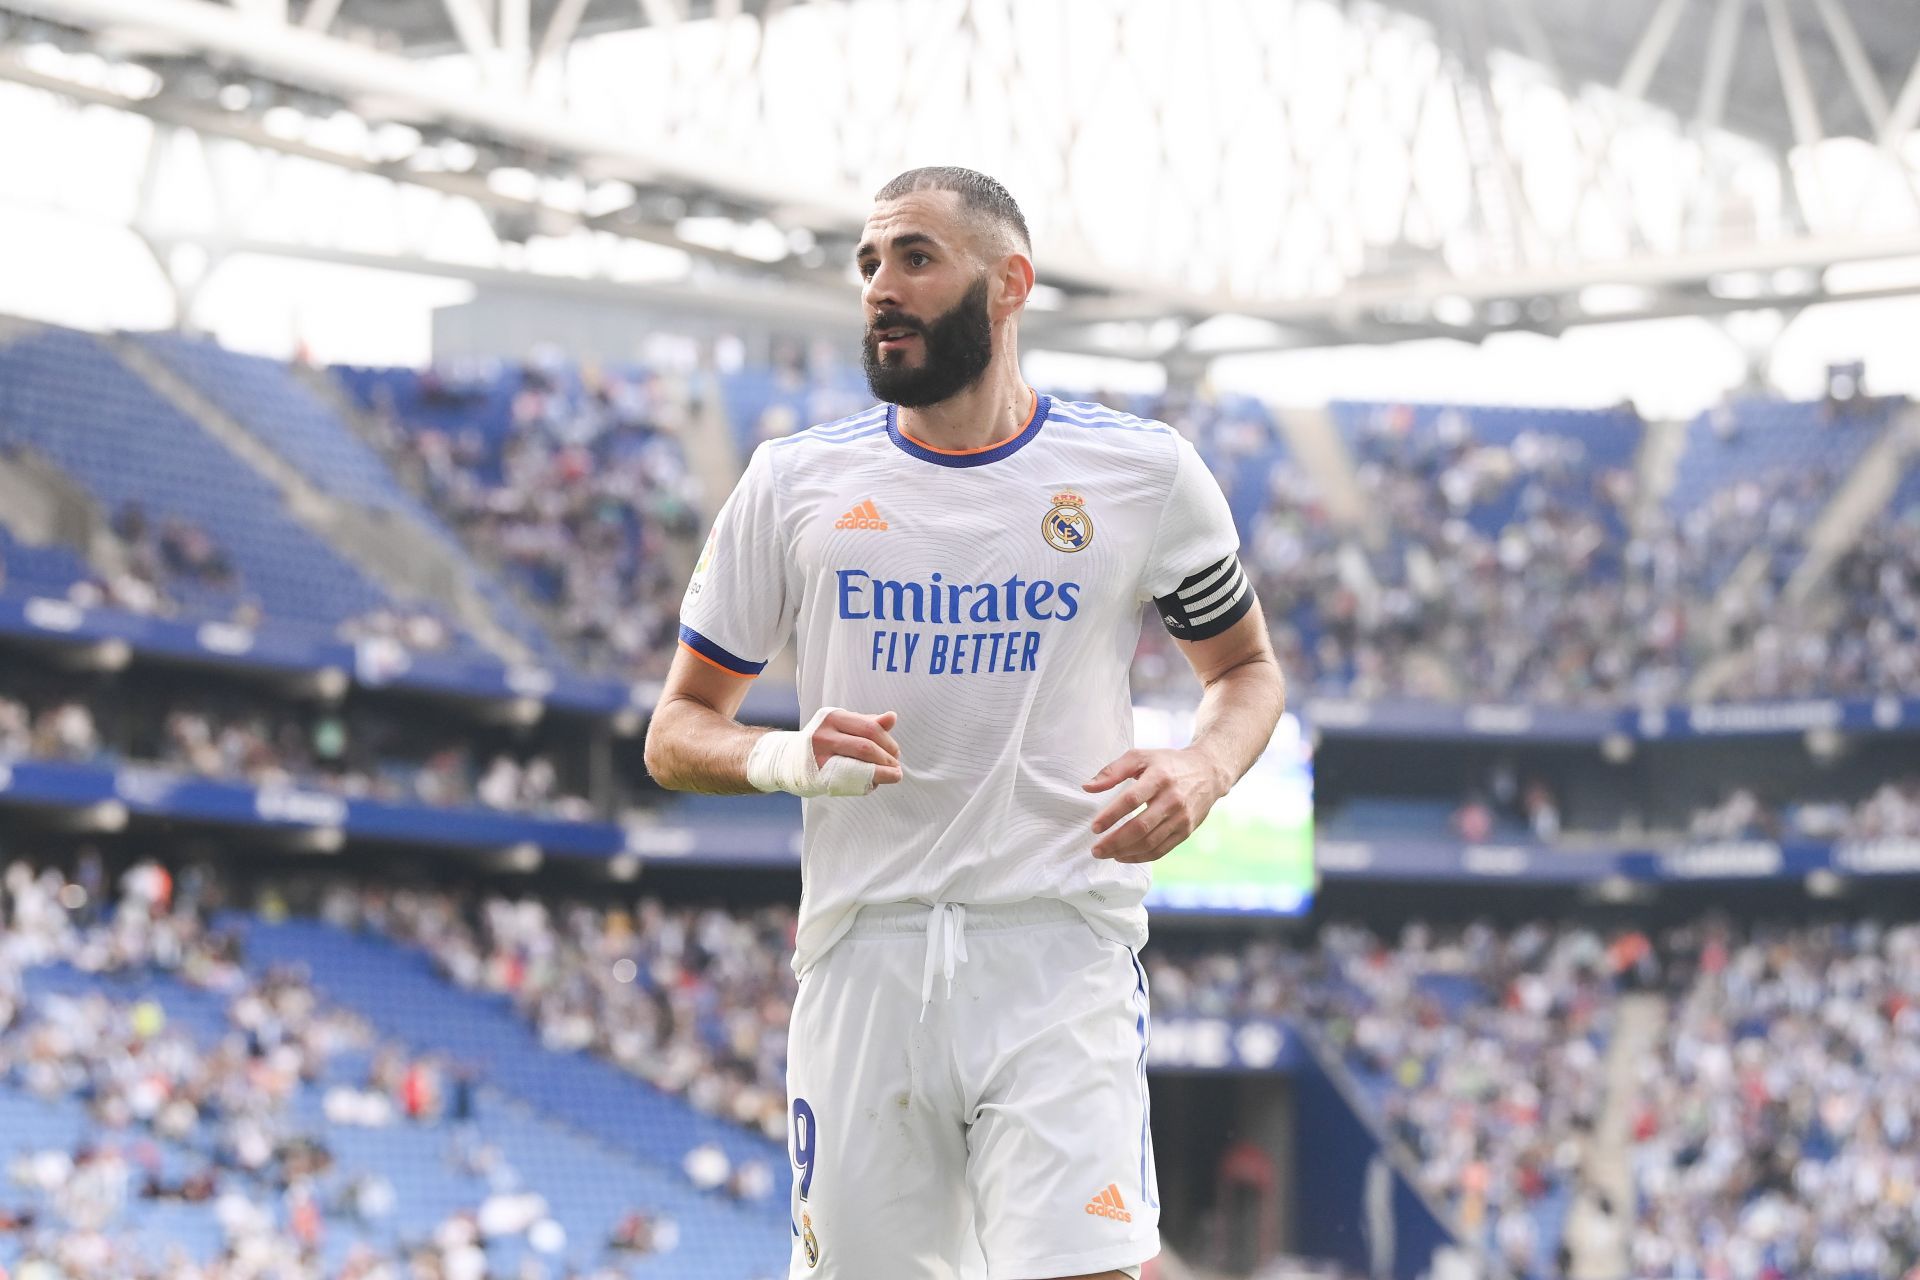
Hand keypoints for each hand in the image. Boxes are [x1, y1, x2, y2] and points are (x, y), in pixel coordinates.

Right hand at [811, 709, 902, 785]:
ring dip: (882, 772)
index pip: (869, 727)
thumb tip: (892, 717)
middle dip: (887, 758)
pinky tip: (874, 783)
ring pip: (859, 765)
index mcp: (833, 717)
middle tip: (896, 766)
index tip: (896, 752)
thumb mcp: (843, 726)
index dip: (888, 742)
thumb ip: (868, 723)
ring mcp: (820, 756)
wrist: (789, 759)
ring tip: (892, 775)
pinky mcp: (818, 776)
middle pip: (865, 747)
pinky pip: (850, 781)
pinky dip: (867, 782)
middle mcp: (824, 735)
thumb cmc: (824, 740)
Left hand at [1084, 747, 1228, 862]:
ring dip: (1125, 852)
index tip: (1094, 827)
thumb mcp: (1141, 757)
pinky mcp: (1186, 831)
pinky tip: (1124, 856)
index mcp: (1159, 777)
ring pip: (1150, 842)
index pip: (1131, 800)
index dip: (1111, 815)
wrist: (1208, 773)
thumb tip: (1087, 787)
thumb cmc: (1167, 764)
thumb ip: (1112, 771)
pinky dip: (1141, 857)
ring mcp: (1182, 817)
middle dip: (1115, 841)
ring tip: (1106, 853)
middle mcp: (1173, 799)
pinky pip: (1161, 849)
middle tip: (1095, 849)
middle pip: (1141, 827)